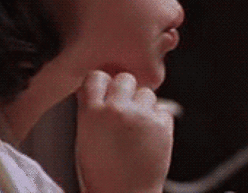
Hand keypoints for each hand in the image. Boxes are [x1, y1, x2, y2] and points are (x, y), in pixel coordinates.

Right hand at [75, 71, 172, 192]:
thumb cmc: (102, 171)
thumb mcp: (84, 137)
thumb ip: (92, 108)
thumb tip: (100, 83)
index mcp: (91, 112)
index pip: (96, 76)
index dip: (102, 84)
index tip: (105, 93)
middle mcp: (117, 110)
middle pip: (126, 78)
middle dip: (126, 92)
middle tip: (123, 112)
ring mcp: (142, 116)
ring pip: (147, 93)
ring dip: (143, 106)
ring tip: (135, 130)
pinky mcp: (162, 125)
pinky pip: (162, 110)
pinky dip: (158, 121)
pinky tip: (148, 138)